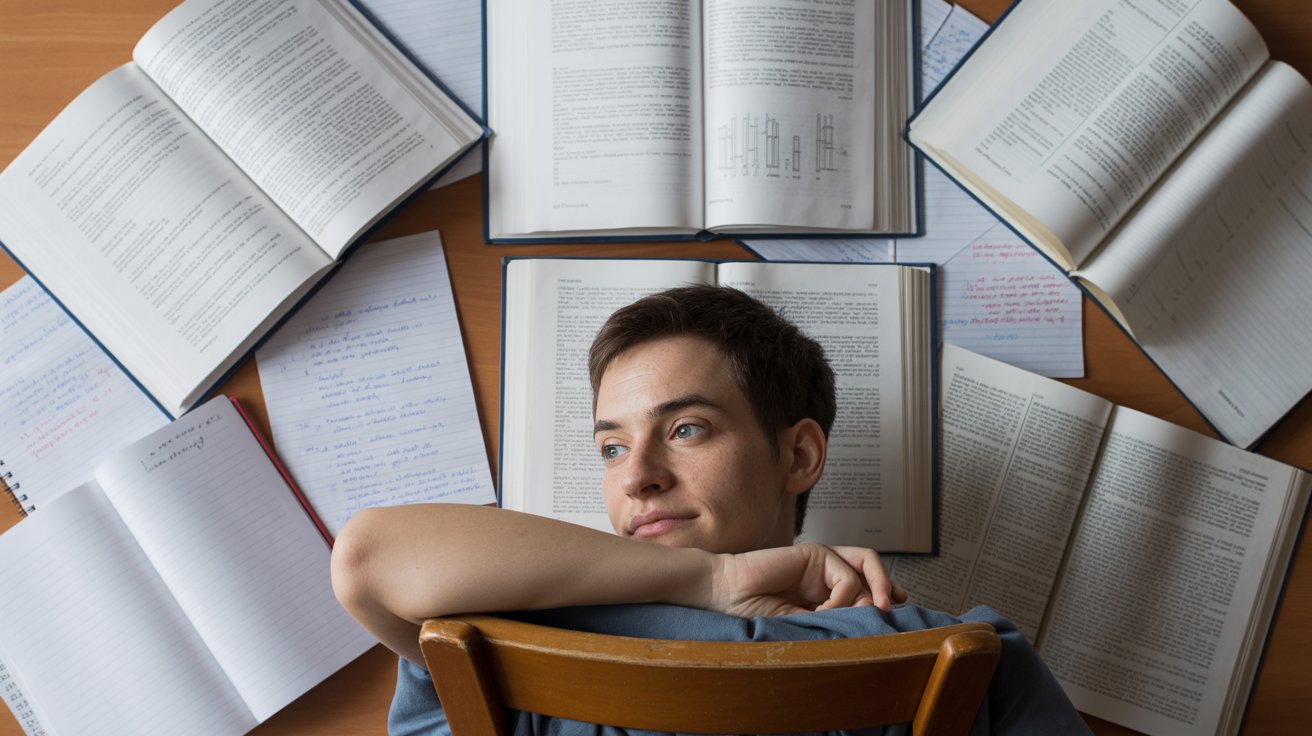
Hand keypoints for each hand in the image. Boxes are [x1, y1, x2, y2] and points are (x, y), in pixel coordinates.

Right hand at [708, 543, 906, 617]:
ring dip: (879, 584)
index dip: (884, 596)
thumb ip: (833, 618)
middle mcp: (827, 573)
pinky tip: (825, 611)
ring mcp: (821, 562)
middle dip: (888, 587)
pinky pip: (845, 576)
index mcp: (824, 591)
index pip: (865, 587)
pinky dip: (843, 597)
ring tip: (879, 608)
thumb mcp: (803, 622)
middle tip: (892, 610)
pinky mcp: (814, 553)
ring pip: (866, 562)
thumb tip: (870, 621)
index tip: (896, 613)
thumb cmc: (755, 610)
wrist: (726, 593)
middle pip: (872, 570)